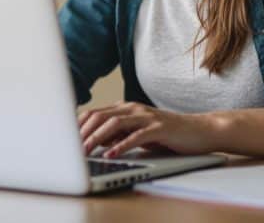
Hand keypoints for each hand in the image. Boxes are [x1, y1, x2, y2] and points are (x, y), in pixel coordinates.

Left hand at [78, 101, 218, 158]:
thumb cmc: (167, 134)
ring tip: (87, 151)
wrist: (199, 130)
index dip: (79, 124)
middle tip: (71, 148)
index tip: (64, 137)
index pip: (95, 112)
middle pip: (101, 116)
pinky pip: (136, 136)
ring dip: (98, 138)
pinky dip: (121, 145)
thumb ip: (118, 134)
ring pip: (115, 124)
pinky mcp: (159, 128)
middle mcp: (134, 109)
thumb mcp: (138, 133)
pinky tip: (111, 154)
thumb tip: (96, 142)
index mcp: (126, 109)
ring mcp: (147, 117)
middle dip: (84, 132)